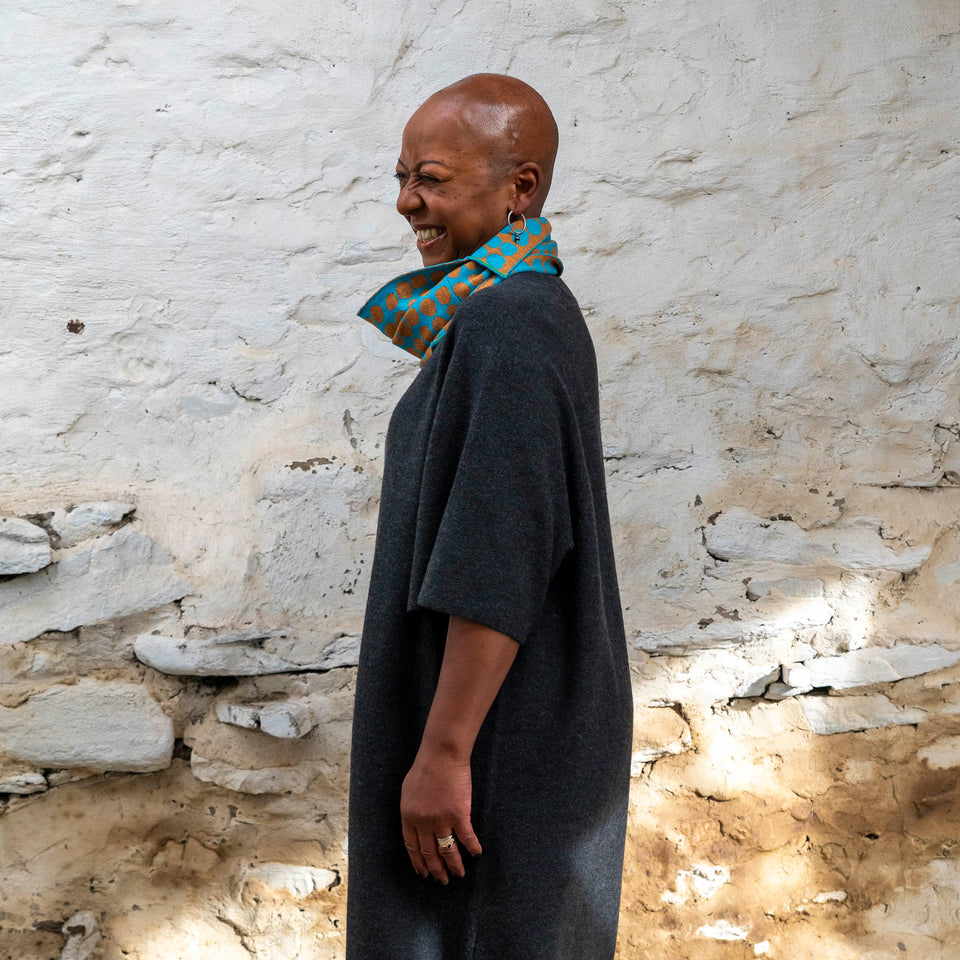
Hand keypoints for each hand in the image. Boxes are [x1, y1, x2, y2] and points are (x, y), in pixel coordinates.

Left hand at [400, 749, 482, 883]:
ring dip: (454, 865)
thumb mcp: (409, 790)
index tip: (424, 873)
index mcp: (408, 816)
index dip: (419, 862)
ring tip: (459, 875)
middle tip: (443, 880)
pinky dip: (472, 847)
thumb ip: (412, 809)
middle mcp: (423, 822)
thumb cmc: (426, 767)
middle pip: (429, 853)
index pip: (412, 847)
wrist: (441, 755)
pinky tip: (477, 854)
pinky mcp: (459, 815)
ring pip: (447, 850)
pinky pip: (466, 837)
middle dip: (436, 870)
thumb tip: (416, 823)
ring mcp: (441, 820)